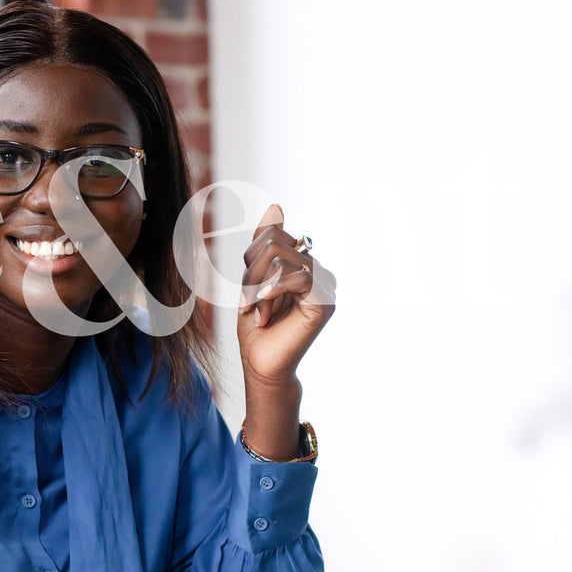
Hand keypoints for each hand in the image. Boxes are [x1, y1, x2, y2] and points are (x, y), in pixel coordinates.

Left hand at [237, 203, 335, 387]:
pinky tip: (263, 311)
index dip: (251, 256)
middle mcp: (318, 272)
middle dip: (252, 271)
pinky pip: (297, 276)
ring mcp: (324, 286)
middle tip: (249, 302)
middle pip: (276, 242)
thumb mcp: (253, 278)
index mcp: (302, 264)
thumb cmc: (256, 326)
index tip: (247, 289)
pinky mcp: (324, 302)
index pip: (274, 233)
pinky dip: (271, 292)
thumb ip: (263, 245)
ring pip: (282, 258)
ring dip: (258, 286)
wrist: (261, 365)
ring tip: (257, 311)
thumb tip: (276, 206)